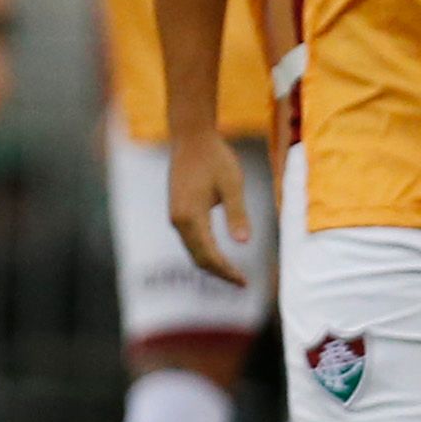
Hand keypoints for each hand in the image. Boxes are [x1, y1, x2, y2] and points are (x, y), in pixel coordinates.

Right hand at [169, 128, 253, 287]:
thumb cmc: (215, 158)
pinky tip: (220, 255)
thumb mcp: (233, 184)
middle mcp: (178, 220)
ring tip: (234, 274)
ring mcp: (175, 216)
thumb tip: (244, 242)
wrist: (191, 138)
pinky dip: (205, 252)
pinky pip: (191, 240)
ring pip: (193, 250)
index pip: (209, 255)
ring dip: (212, 264)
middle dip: (220, 272)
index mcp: (191, 216)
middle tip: (242, 283)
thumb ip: (237, 214)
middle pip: (198, 258)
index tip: (244, 282)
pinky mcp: (178, 211)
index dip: (227, 271)